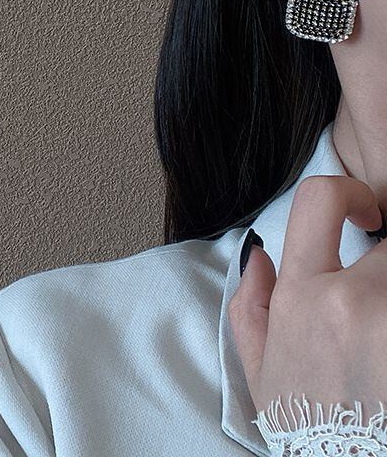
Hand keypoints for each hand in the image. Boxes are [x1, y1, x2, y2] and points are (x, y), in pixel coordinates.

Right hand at [229, 174, 386, 418]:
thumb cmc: (311, 429)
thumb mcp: (259, 369)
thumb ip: (248, 303)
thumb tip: (259, 255)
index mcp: (304, 296)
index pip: (320, 201)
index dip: (347, 192)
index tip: (364, 213)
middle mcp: (355, 302)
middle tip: (382, 278)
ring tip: (384, 319)